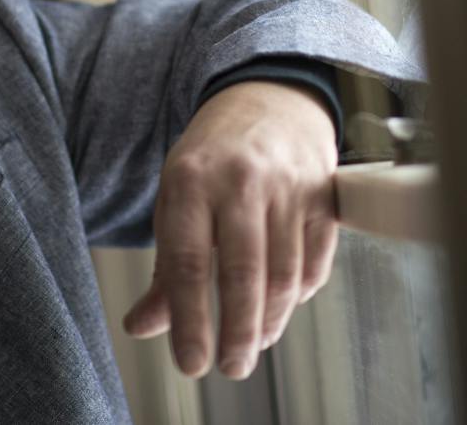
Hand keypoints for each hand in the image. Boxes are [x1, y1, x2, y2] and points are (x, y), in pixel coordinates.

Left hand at [121, 80, 338, 378]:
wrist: (268, 100)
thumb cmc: (213, 159)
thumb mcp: (176, 199)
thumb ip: (164, 268)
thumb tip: (142, 327)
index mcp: (190, 179)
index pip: (188, 262)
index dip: (190, 320)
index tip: (192, 363)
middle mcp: (241, 179)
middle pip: (243, 273)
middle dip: (237, 332)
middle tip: (231, 366)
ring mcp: (288, 183)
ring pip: (284, 273)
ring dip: (270, 320)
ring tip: (254, 343)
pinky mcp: (324, 192)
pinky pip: (316, 260)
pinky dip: (301, 292)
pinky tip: (284, 303)